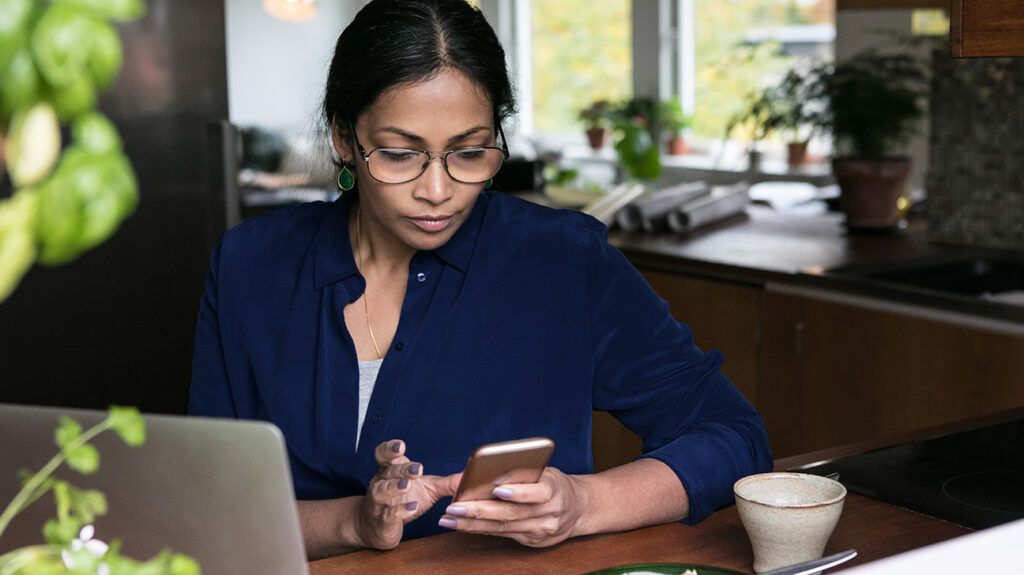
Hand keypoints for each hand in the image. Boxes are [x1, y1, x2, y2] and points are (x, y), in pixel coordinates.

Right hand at [355, 439, 459, 549]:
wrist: (377, 527)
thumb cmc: (403, 501)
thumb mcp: (428, 489)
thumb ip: (447, 483)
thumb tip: (471, 475)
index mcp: (391, 470)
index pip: (384, 454)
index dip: (390, 448)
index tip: (401, 446)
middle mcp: (382, 483)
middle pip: (388, 471)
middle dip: (402, 469)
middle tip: (418, 469)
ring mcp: (379, 502)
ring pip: (381, 491)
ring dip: (394, 487)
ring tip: (407, 485)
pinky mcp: (381, 520)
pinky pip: (387, 514)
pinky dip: (399, 510)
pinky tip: (412, 507)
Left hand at [436, 467, 588, 546]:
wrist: (578, 508)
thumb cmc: (554, 483)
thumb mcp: (546, 472)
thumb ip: (523, 473)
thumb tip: (486, 473)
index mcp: (555, 489)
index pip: (538, 492)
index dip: (518, 492)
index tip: (497, 488)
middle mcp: (550, 513)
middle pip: (512, 514)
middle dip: (479, 511)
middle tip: (454, 507)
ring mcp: (542, 530)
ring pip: (504, 528)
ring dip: (473, 524)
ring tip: (449, 518)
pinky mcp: (534, 541)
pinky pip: (504, 536)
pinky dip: (481, 529)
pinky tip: (463, 525)